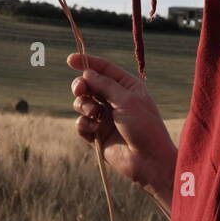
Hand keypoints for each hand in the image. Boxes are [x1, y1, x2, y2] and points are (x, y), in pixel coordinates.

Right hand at [68, 53, 176, 200]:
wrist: (149, 161)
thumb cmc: (144, 127)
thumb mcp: (126, 100)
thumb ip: (105, 85)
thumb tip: (88, 73)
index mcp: (127, 87)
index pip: (104, 69)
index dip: (87, 62)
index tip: (70, 60)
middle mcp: (115, 100)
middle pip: (89, 85)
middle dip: (81, 85)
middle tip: (80, 90)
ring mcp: (106, 118)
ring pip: (82, 104)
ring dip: (84, 105)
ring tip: (94, 114)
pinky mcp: (98, 135)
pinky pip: (81, 124)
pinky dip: (84, 124)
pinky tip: (94, 130)